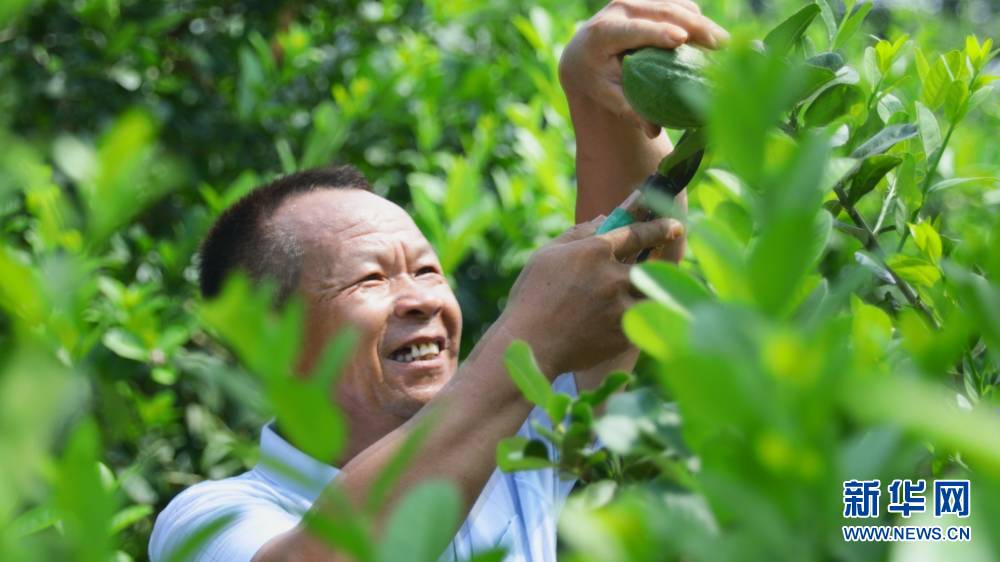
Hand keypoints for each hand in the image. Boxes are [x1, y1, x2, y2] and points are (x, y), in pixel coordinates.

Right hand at [498, 216, 684, 375]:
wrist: (530, 345)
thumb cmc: (532, 297)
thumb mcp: (547, 255)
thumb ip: (578, 234)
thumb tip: (604, 219)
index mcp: (594, 251)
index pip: (638, 233)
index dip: (660, 227)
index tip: (675, 226)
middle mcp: (613, 276)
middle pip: (651, 267)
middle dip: (658, 268)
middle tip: (658, 269)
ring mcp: (620, 306)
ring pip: (651, 296)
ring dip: (649, 295)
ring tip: (638, 299)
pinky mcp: (623, 333)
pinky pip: (641, 320)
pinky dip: (637, 318)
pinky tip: (620, 323)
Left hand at [558, 0, 727, 137]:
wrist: (585, 52)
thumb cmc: (598, 79)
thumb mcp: (607, 95)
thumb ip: (629, 110)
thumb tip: (653, 131)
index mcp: (602, 33)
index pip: (632, 30)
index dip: (656, 32)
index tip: (681, 39)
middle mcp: (618, 9)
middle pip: (660, 12)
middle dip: (692, 27)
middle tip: (720, 46)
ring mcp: (635, 0)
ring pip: (673, 5)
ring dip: (701, 22)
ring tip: (725, 43)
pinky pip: (678, 4)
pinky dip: (696, 18)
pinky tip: (713, 37)